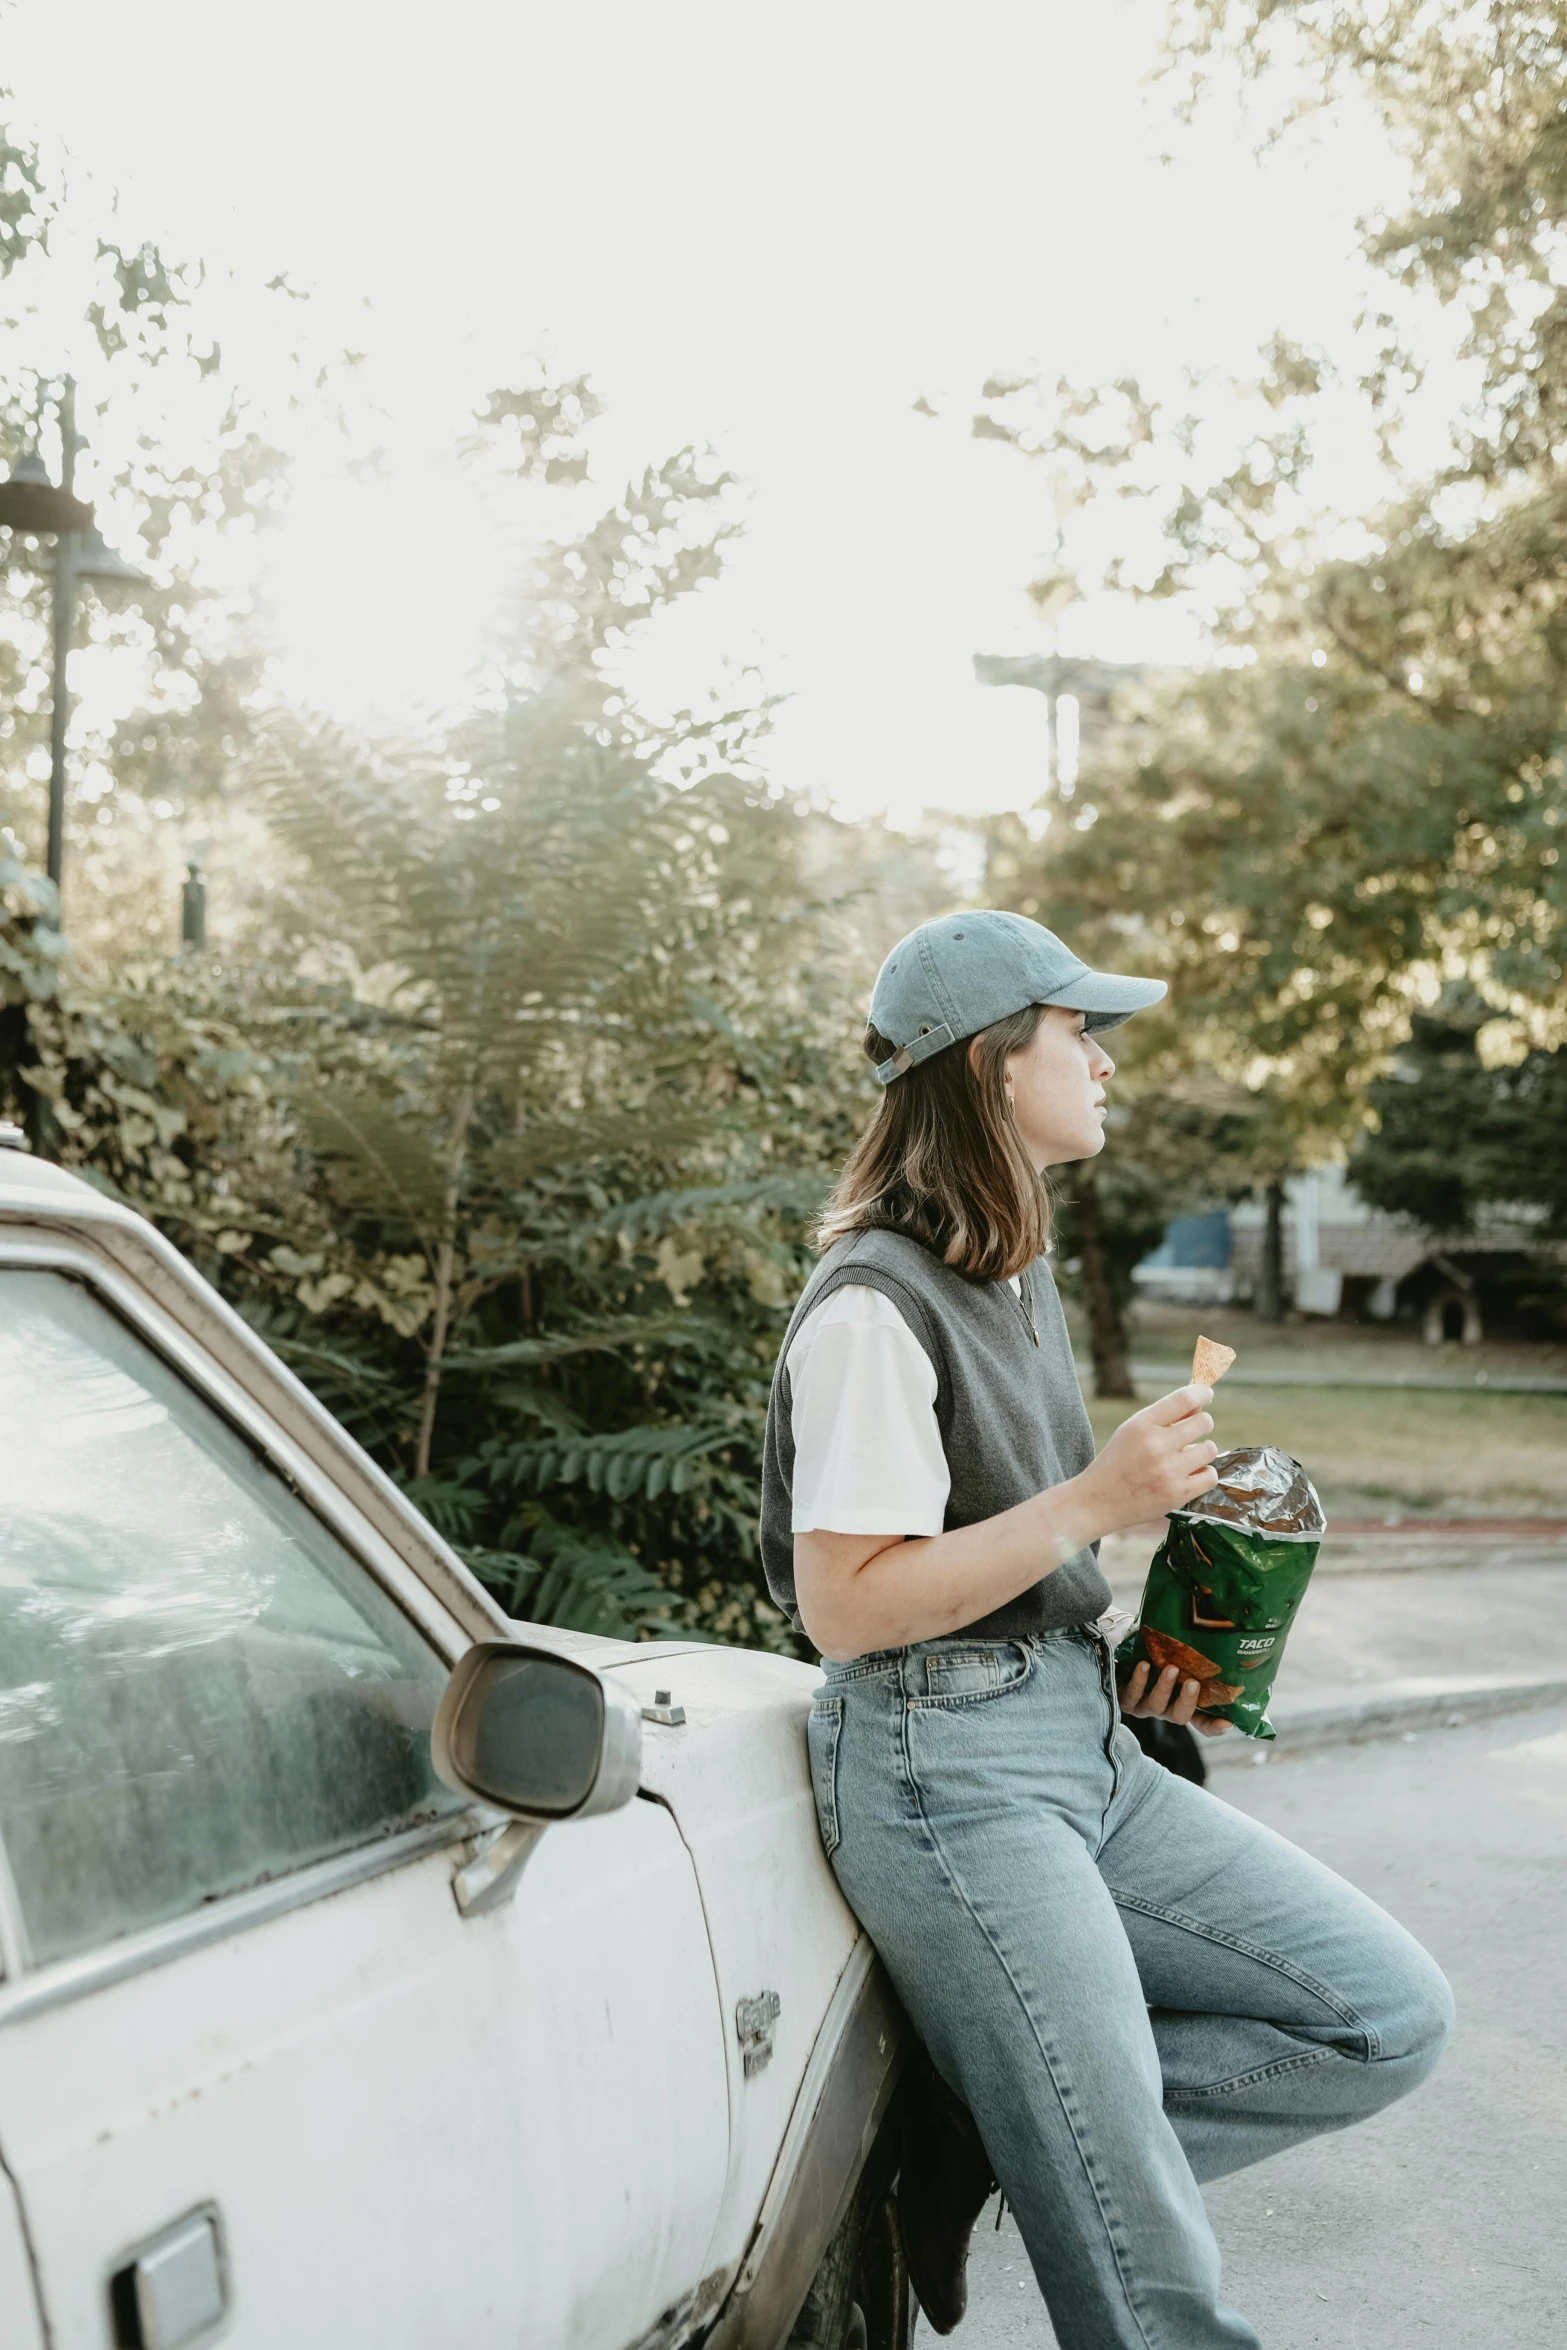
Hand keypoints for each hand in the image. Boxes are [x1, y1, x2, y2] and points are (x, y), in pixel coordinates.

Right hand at [1065, 1383, 1218, 1543]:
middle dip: (1202, 1424)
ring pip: (1210, 1449)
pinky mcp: (1177, 1494)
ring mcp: (1168, 1471)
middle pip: (1204, 1422)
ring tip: (1185, 1458)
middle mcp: (1155, 1446)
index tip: (1206, 1395)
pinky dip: (1204, 1474)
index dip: (1202, 1393)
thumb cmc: (1118, 1462)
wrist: (1098, 1502)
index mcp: (1141, 1425)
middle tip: (1190, 1434)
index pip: (1184, 1399)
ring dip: (1202, 1452)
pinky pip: (1211, 1476)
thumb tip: (1199, 1406)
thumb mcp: (1132, 1431)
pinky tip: (1190, 1475)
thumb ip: (1164, 1417)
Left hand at [1119, 1659, 1232, 1737]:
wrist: (1113, 1648)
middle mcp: (1164, 1708)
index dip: (1213, 1725)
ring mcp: (1144, 1706)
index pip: (1201, 1720)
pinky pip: (1132, 1695)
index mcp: (1180, 1701)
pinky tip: (1144, 1665)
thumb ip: (1190, 1652)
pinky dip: (1139, 1680)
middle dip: (1188, 1701)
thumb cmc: (1151, 1650)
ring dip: (1165, 1687)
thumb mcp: (1173, 1652)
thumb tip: (1214, 1637)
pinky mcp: (1124, 1699)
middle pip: (1180, 1716)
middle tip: (1194, 1683)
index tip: (1227, 1722)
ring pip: (1157, 1705)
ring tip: (1171, 1668)